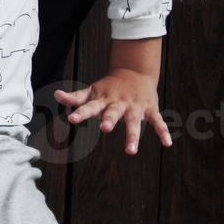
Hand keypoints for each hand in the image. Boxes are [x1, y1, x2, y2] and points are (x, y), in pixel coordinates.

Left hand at [55, 68, 171, 154]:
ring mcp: (135, 106)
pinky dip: (162, 131)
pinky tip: (167, 143)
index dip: (81, 113)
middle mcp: (119, 103)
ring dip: (133, 135)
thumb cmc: (109, 87)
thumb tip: (56, 95)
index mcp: (103, 100)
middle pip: (113, 112)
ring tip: (130, 150)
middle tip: (104, 128)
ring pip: (134, 121)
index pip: (89, 106)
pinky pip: (158, 121)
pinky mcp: (150, 109)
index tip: (72, 119)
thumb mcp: (92, 91)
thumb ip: (75, 97)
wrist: (135, 72)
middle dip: (109, 119)